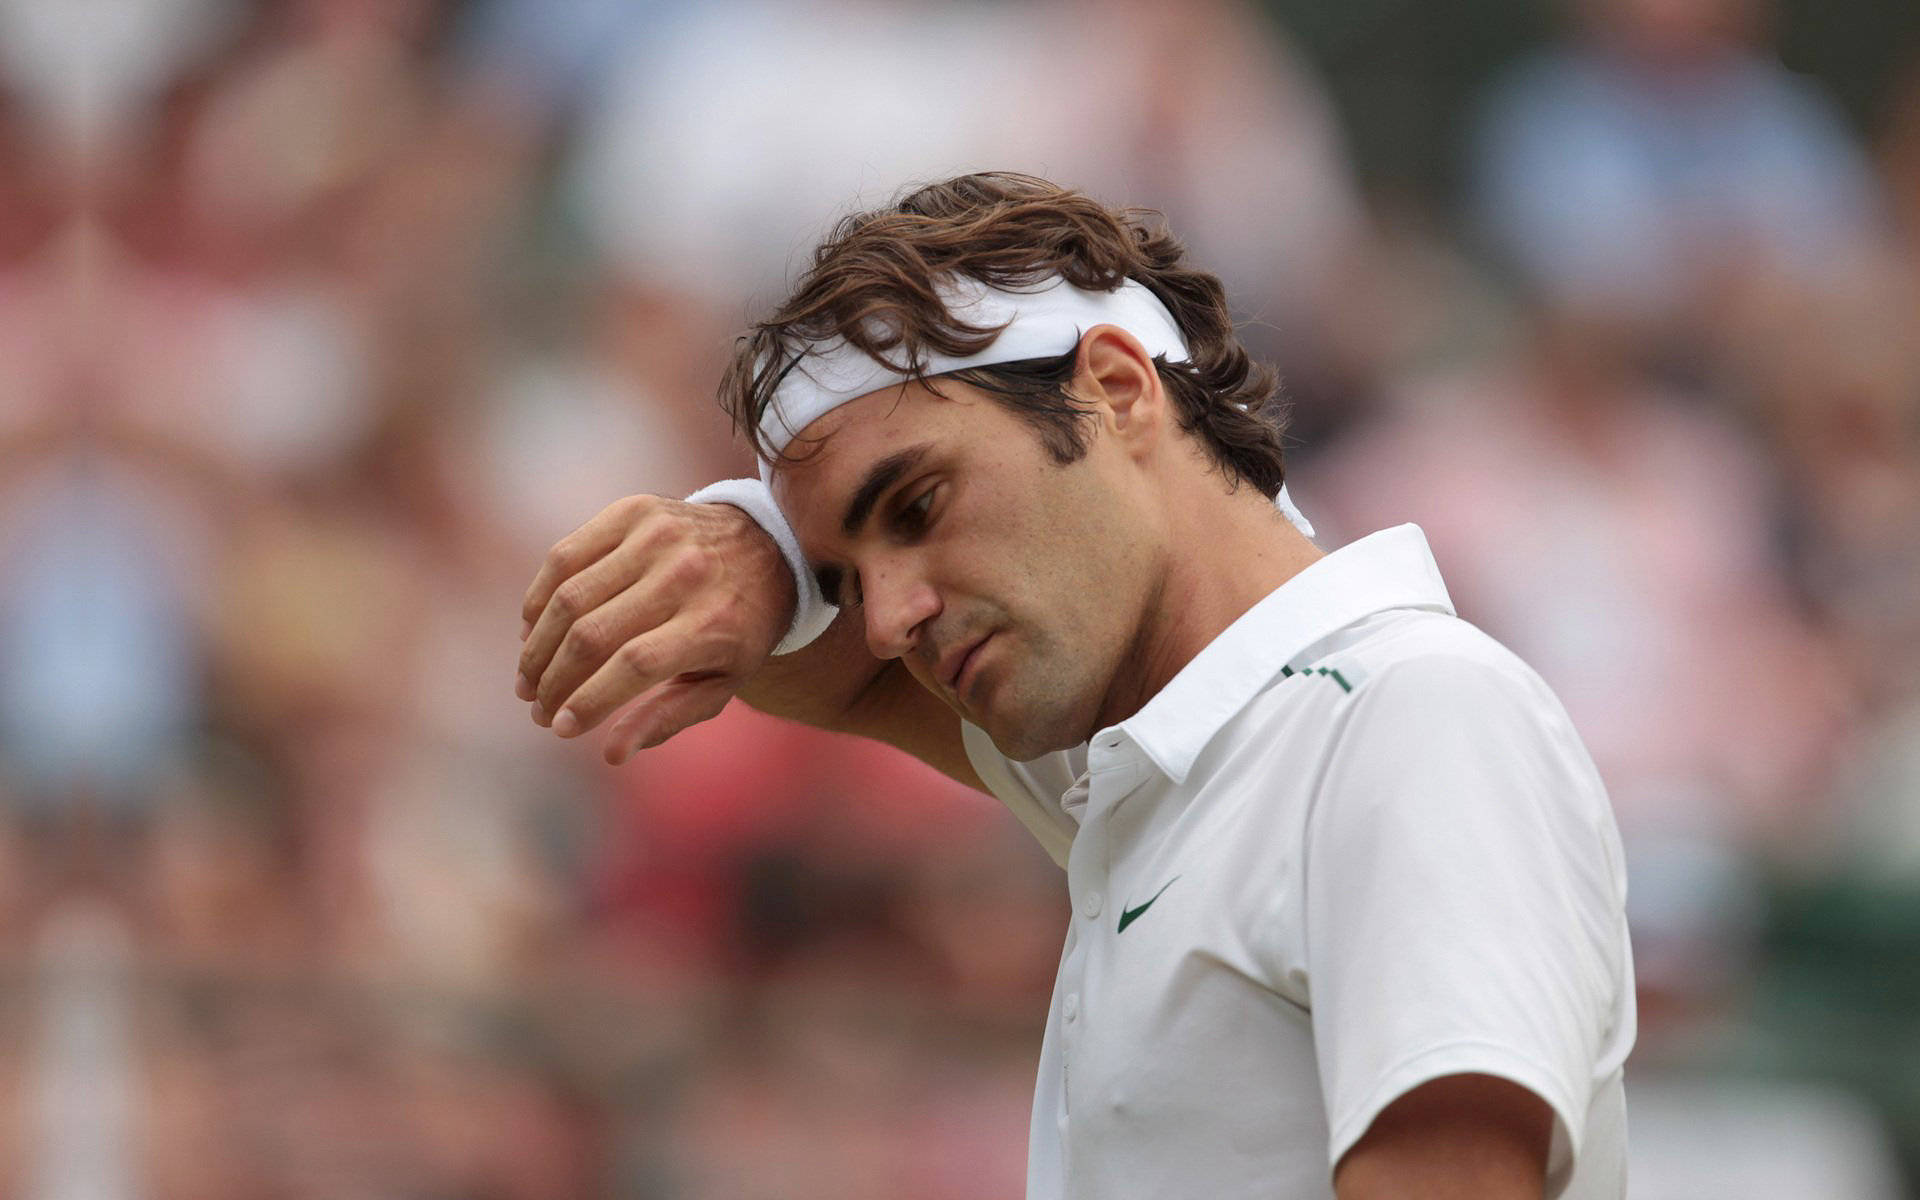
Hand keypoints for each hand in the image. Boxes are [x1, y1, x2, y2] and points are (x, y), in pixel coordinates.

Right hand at [516, 495, 796, 762]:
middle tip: (536, 708)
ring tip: (528, 679)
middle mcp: (686, 574)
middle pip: (594, 634)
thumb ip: (669, 717)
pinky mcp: (634, 511)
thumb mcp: (723, 682)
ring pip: (570, 597)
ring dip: (537, 646)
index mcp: (714, 623)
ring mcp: (658, 536)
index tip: (560, 728)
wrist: (769, 548)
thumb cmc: (738, 630)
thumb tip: (611, 754)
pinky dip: (539, 598)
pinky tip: (531, 631)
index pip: (635, 665)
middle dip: (554, 680)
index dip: (588, 700)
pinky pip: (565, 556)